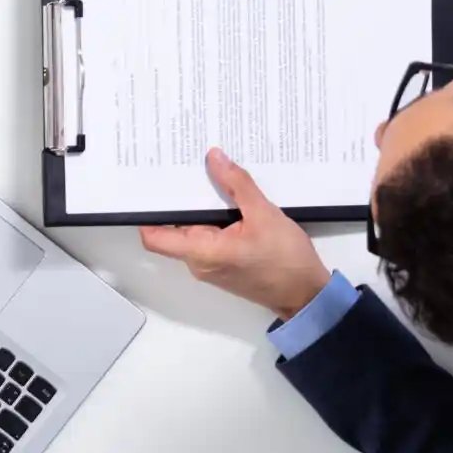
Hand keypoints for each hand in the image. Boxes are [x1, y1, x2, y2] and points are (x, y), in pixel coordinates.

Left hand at [139, 150, 333, 317]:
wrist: (306, 294)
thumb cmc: (286, 260)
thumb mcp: (264, 214)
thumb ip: (237, 185)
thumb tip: (214, 158)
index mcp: (201, 252)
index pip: (154, 236)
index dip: (146, 212)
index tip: (150, 186)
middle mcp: (198, 262)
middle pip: (173, 229)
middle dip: (176, 200)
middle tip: (180, 168)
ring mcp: (210, 265)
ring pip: (191, 232)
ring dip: (197, 208)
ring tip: (204, 176)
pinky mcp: (223, 264)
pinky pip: (207, 238)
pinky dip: (211, 218)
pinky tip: (223, 197)